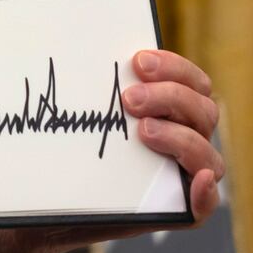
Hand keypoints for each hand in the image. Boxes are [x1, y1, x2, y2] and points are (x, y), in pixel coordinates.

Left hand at [0, 49, 223, 252]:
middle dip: (170, 97)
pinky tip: (196, 181)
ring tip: (143, 131)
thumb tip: (60, 42)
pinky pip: (203, 205)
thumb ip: (83, 86)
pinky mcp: (174, 209)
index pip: (192, 82)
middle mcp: (183, 139)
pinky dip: (205, 192)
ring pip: (207, 155)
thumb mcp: (71, 113)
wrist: (44, 203)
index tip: (138, 61)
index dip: (174, 67)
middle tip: (129, 99)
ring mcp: (180, 174)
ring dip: (181, 138)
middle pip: (204, 111)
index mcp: (168, 109)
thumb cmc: (62, 148)